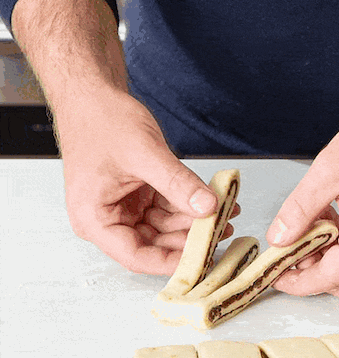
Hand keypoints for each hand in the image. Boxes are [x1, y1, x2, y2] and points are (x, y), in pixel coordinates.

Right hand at [58, 90, 236, 273]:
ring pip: (164, 228)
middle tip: (223, 231)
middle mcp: (107, 220)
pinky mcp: (137, 198)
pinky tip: (214, 202)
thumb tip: (209, 208)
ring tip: (226, 214)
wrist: (92, 95)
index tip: (204, 259)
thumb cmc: (101, 120)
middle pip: (154, 244)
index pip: (137, 256)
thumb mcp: (144, 153)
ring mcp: (123, 210)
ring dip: (194, 223)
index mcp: (94, 219)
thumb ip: (177, 183)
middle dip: (190, 239)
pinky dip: (189, 207)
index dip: (172, 262)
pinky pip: (166, 210)